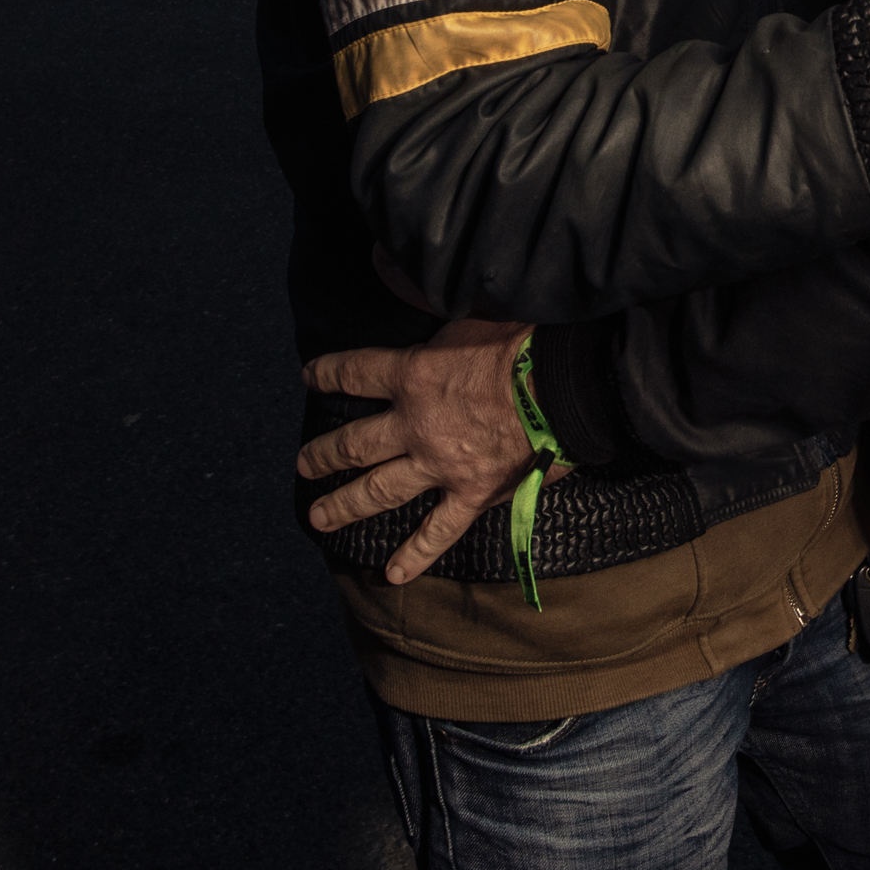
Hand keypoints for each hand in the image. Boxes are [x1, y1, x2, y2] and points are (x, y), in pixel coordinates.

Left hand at [297, 318, 535, 584]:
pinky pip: (438, 531)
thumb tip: (410, 294)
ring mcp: (440, 464)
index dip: (328, 374)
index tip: (310, 377)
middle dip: (323, 455)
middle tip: (303, 465)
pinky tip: (393, 575)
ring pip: (379, 490)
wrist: (566, 383)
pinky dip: (416, 554)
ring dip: (345, 504)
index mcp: (412, 376)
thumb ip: (433, 317)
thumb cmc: (524, 341)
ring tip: (319, 516)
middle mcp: (415, 424)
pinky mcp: (471, 492)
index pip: (355, 373)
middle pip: (354, 443)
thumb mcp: (469, 315)